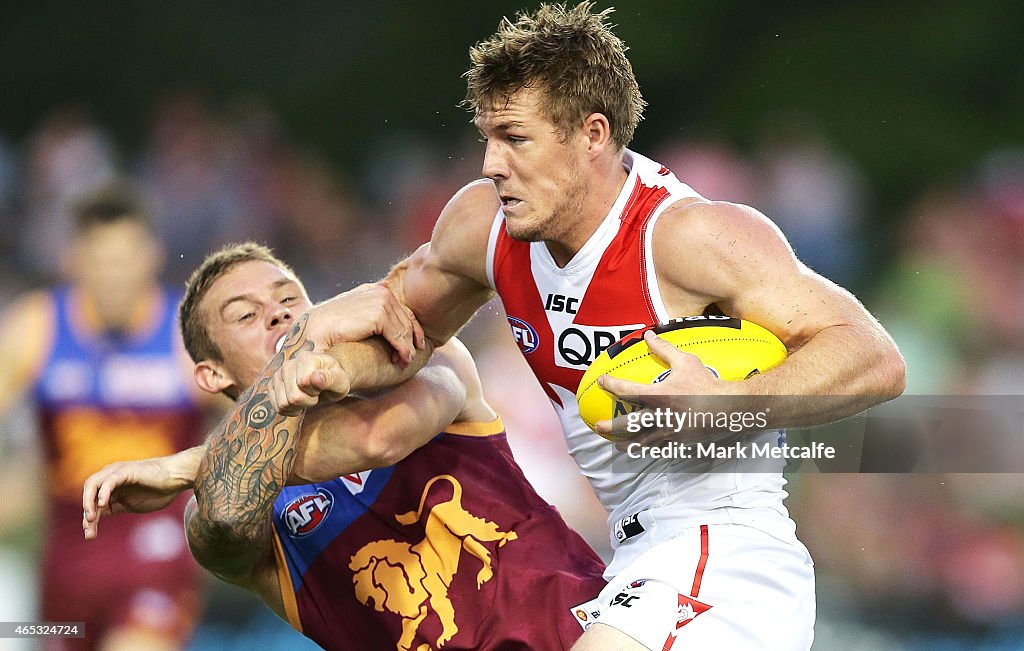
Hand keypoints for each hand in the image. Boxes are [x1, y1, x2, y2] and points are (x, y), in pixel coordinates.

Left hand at [82, 454, 195, 539]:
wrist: (177, 478)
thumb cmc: (160, 490)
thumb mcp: (132, 504)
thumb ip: (116, 507)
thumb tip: (100, 517)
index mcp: (112, 486)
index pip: (93, 502)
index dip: (90, 519)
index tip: (90, 535)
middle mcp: (110, 477)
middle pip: (88, 493)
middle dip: (87, 513)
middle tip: (89, 530)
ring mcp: (117, 472)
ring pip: (93, 485)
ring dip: (89, 503)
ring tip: (91, 519)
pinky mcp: (126, 470)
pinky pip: (109, 481)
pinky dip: (103, 493)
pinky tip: (103, 505)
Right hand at [270, 350, 351, 415]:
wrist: (326, 379)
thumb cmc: (335, 380)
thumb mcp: (340, 381)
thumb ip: (330, 379)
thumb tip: (315, 377)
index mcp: (305, 358)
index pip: (303, 383)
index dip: (315, 392)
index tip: (321, 388)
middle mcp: (288, 364)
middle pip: (293, 398)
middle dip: (307, 401)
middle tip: (316, 394)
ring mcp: (278, 375)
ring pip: (283, 404)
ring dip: (298, 406)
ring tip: (307, 397)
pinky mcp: (272, 385)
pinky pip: (276, 407)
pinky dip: (289, 409)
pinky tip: (298, 403)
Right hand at [304, 283, 424, 364]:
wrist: (310, 333)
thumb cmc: (327, 331)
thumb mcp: (351, 320)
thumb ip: (367, 318)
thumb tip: (385, 330)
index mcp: (371, 291)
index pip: (400, 309)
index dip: (410, 328)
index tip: (413, 345)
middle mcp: (377, 291)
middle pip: (406, 317)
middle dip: (410, 339)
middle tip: (408, 357)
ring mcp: (379, 300)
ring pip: (405, 328)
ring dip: (407, 347)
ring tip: (404, 361)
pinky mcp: (378, 314)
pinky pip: (400, 335)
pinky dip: (403, 349)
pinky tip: (401, 360)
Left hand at [594, 330, 729, 446]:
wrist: (729, 408)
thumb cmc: (706, 383)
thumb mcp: (685, 362)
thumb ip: (664, 349)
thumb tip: (648, 335)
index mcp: (658, 396)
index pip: (626, 391)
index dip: (610, 385)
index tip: (601, 382)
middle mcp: (659, 416)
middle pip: (627, 425)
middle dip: (610, 427)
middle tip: (597, 426)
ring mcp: (669, 432)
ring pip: (642, 442)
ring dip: (627, 444)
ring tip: (618, 446)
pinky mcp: (679, 442)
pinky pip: (659, 447)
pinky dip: (649, 449)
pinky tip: (644, 449)